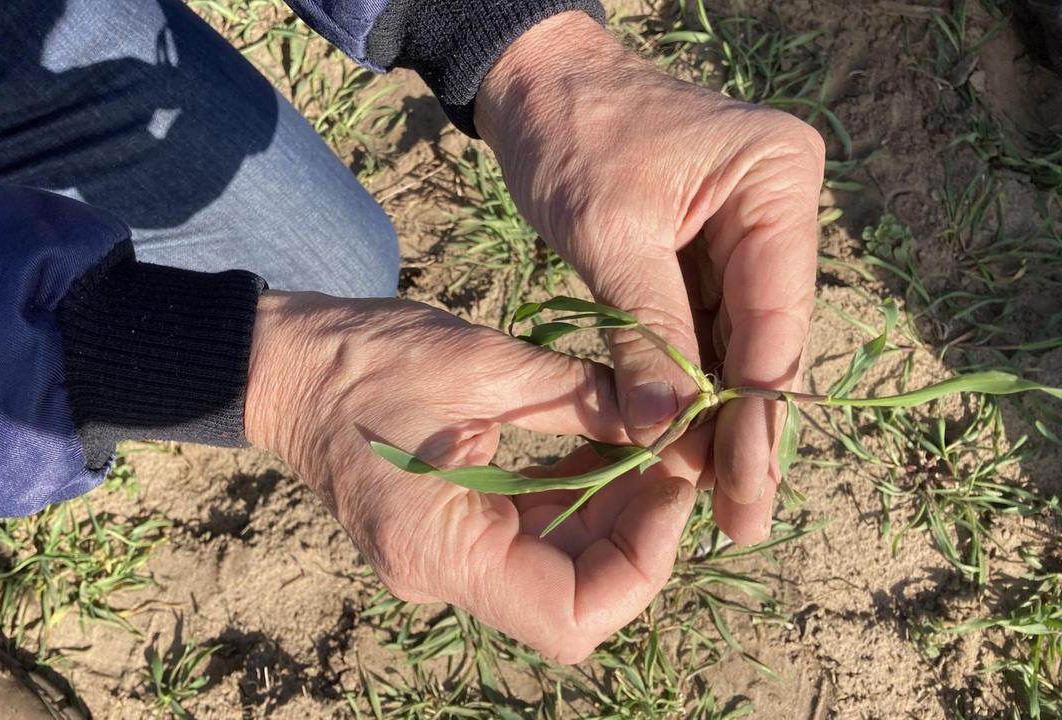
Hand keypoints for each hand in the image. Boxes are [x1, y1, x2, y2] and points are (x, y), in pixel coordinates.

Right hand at [245, 292, 695, 661]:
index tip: (669, 483)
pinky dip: (579, 498)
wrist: (283, 365)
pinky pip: (533, 535)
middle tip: (675, 452)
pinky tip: (607, 444)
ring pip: (562, 568)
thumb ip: (584, 398)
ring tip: (649, 442)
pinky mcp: (451, 531)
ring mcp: (447, 559)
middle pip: (576, 597)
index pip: (572, 617)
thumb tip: (671, 417)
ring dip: (615, 513)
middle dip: (639, 530)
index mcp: (443, 552)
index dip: (642, 562)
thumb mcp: (483, 365)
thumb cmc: (364, 360)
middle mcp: (446, 575)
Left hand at [474, 12, 824, 544]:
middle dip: (745, 432)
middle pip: (766, 342)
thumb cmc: (572, 132)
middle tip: (742, 522)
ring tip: (720, 504)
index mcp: (777, 186)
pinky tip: (684, 445)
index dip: (757, 416)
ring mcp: (744, 233)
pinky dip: (688, 384)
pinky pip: (703, 329)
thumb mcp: (608, 233)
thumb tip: (664, 435)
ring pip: (735, 344)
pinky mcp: (703, 251)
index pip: (776, 322)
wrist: (533, 80)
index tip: (744, 491)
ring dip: (718, 420)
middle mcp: (777, 212)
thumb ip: (645, 333)